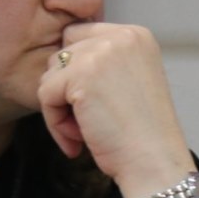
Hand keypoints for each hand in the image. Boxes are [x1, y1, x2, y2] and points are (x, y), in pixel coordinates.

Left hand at [36, 23, 194, 197]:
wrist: (154, 161)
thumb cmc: (143, 134)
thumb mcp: (130, 81)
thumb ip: (103, 64)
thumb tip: (59, 60)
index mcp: (136, 36)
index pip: (81, 36)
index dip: (78, 73)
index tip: (95, 105)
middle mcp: (121, 37)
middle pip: (62, 53)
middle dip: (67, 90)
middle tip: (87, 122)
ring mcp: (101, 53)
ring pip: (51, 74)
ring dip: (60, 107)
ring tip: (85, 131)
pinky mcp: (81, 75)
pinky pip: (45, 94)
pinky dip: (55, 122)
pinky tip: (79, 139)